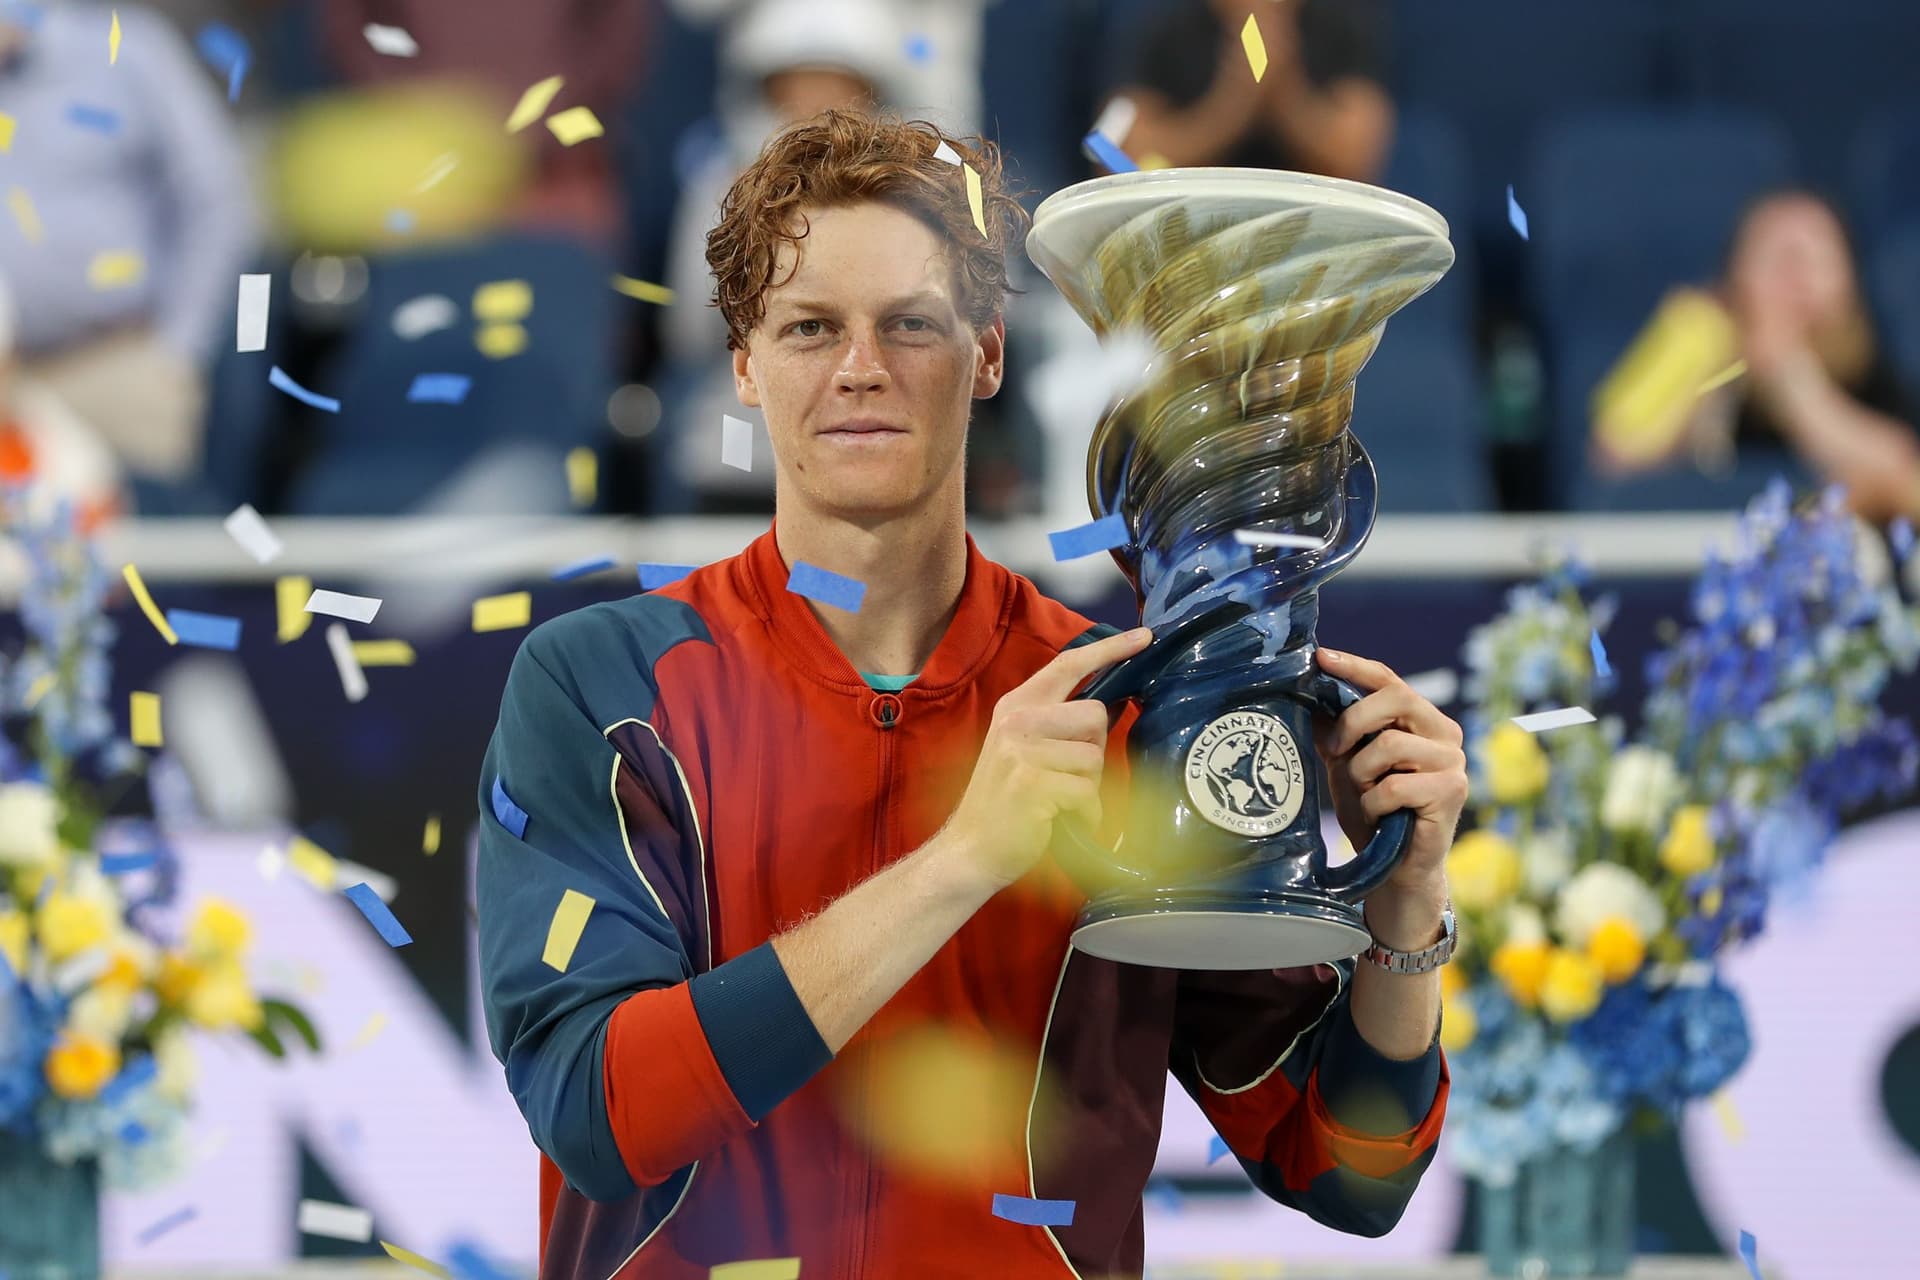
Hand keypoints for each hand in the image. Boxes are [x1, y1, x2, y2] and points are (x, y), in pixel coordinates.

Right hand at [936, 626, 1153, 891]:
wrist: (970, 849)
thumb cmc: (1006, 802)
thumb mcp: (1021, 749)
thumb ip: (1056, 723)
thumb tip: (1112, 705)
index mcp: (1016, 705)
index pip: (1068, 664)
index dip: (1110, 649)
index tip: (1144, 637)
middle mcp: (1016, 721)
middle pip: (1095, 715)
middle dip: (1095, 750)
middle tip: (1071, 777)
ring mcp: (1021, 751)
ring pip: (1094, 757)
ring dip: (1090, 787)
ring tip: (1063, 801)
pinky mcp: (1030, 784)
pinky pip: (1087, 793)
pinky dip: (1087, 814)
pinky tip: (1066, 821)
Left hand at [1310, 649, 1466, 932]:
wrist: (1394, 867)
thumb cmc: (1372, 811)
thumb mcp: (1346, 763)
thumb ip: (1335, 730)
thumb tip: (1307, 692)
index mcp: (1421, 720)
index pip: (1389, 679)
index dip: (1354, 667)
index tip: (1320, 657)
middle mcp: (1444, 733)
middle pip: (1396, 698)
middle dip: (1354, 721)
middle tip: (1335, 751)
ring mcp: (1453, 761)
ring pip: (1390, 744)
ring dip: (1361, 773)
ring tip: (1364, 794)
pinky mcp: (1452, 791)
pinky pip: (1395, 785)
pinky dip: (1374, 803)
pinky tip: (1378, 815)